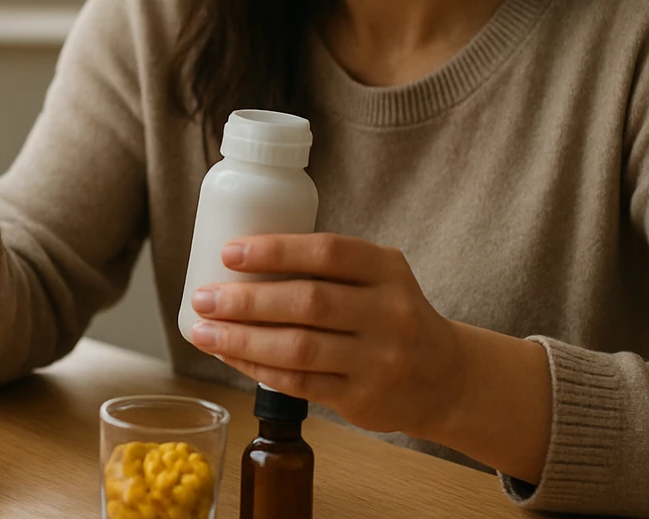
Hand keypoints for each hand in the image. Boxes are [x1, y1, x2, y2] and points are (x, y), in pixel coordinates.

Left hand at [188, 233, 464, 441]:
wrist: (445, 377)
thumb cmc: (392, 316)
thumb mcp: (378, 278)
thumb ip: (327, 268)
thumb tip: (240, 262)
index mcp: (387, 269)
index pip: (327, 252)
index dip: (275, 251)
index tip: (229, 252)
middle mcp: (388, 313)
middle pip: (307, 302)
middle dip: (246, 300)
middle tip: (203, 297)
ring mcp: (378, 359)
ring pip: (298, 348)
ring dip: (242, 340)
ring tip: (203, 331)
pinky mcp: (363, 398)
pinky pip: (299, 382)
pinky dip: (258, 368)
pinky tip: (230, 355)